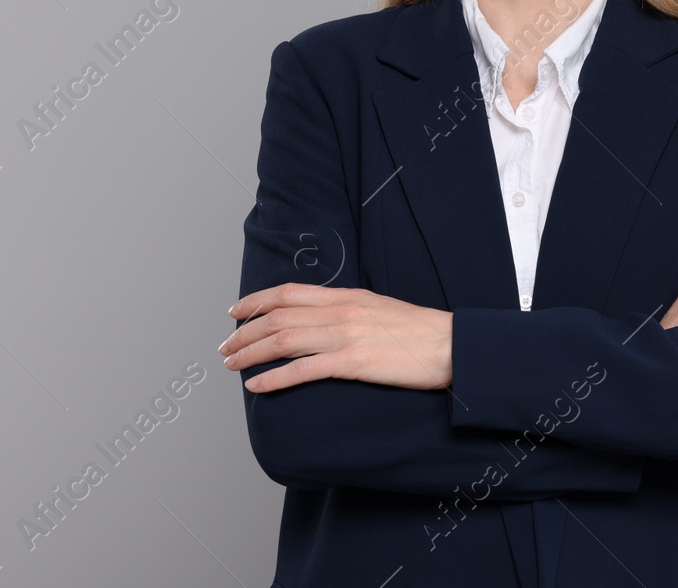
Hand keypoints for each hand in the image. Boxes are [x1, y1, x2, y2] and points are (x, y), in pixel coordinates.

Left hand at [221, 283, 453, 393]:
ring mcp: (346, 336)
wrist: (452, 345)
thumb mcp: (379, 310)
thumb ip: (348, 311)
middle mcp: (341, 311)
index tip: (235, 312)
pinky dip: (275, 377)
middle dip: (245, 332)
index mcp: (347, 296)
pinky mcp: (353, 362)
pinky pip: (303, 369)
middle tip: (225, 347)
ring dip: (251, 353)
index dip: (256, 301)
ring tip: (231, 365)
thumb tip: (322, 321)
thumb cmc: (420, 333)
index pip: (289, 293)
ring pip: (284, 340)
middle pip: (278, 317)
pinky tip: (257, 385)